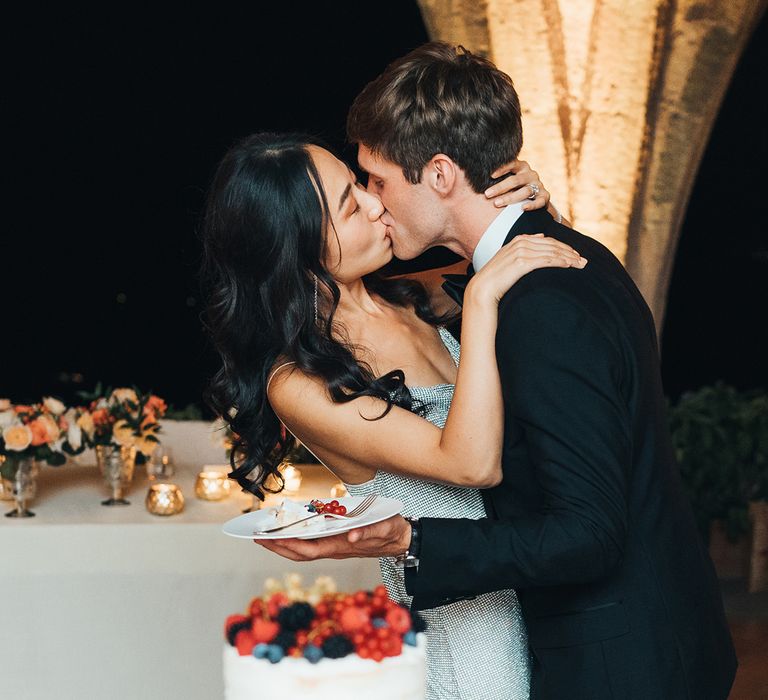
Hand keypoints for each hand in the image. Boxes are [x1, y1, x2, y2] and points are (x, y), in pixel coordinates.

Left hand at [254, 514, 410, 561]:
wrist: (401, 540)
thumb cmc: (392, 531)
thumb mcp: (384, 527)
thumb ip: (369, 531)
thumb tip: (352, 534)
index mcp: (342, 546)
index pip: (308, 549)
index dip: (287, 545)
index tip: (269, 538)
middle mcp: (335, 549)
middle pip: (300, 553)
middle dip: (277, 547)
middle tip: (256, 537)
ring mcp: (335, 547)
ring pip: (303, 550)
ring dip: (283, 545)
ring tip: (265, 535)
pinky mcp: (337, 542)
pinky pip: (311, 544)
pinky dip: (296, 539)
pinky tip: (287, 533)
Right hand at [467, 234, 586, 304]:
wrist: (483, 288)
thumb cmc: (497, 277)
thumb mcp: (510, 258)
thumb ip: (524, 247)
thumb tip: (540, 237)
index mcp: (520, 239)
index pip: (548, 240)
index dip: (563, 247)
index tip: (575, 255)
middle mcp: (521, 242)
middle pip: (553, 245)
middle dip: (570, 252)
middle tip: (584, 261)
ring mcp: (522, 251)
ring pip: (552, 252)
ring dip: (569, 258)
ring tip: (581, 264)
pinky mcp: (522, 262)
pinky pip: (547, 260)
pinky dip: (560, 262)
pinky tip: (569, 265)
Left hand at [484, 159, 549, 210]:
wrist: (537, 198)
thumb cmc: (516, 188)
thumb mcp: (509, 179)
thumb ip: (497, 177)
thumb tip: (474, 175)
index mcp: (522, 167)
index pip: (512, 164)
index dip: (502, 168)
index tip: (490, 175)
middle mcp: (531, 174)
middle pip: (515, 180)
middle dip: (500, 187)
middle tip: (487, 194)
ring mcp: (538, 185)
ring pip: (525, 191)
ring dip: (510, 198)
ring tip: (497, 204)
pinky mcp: (544, 197)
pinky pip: (539, 201)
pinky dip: (532, 205)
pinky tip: (523, 208)